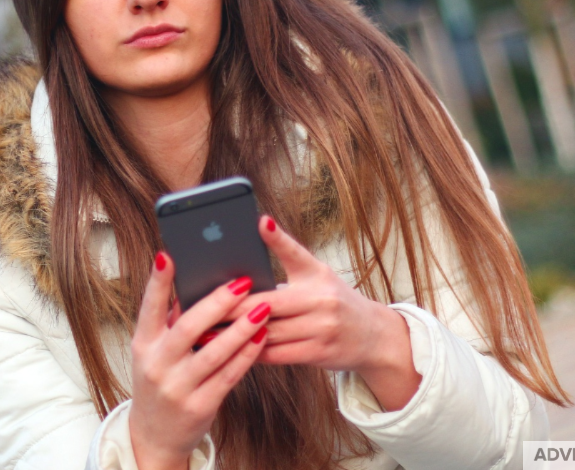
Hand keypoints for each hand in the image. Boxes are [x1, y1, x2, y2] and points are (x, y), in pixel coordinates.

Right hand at [129, 251, 270, 469]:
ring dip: (241, 328)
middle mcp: (156, 365)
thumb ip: (170, 324)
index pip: (148, 307)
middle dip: (217, 303)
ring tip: (262, 308)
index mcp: (142, 345)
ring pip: (214, 352)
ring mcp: (177, 387)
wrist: (154, 435)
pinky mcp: (200, 406)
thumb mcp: (153, 353)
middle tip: (242, 282)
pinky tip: (261, 337)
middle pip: (188, 327)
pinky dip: (246, 355)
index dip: (157, 282)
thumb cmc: (160, 380)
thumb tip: (197, 286)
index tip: (168, 255)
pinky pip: (229, 375)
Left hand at [225, 216, 421, 410]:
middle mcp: (322, 299)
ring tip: (206, 332)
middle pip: (267, 303)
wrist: (374, 336)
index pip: (295, 253)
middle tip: (201, 305)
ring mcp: (322, 328)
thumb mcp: (318, 276)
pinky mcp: (319, 353)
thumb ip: (288, 265)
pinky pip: (276, 354)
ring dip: (235, 333)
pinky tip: (232, 350)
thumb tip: (249, 254)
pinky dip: (252, 352)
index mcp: (317, 275)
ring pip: (268, 331)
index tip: (260, 221)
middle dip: (231, 307)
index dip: (277, 237)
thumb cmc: (335, 301)